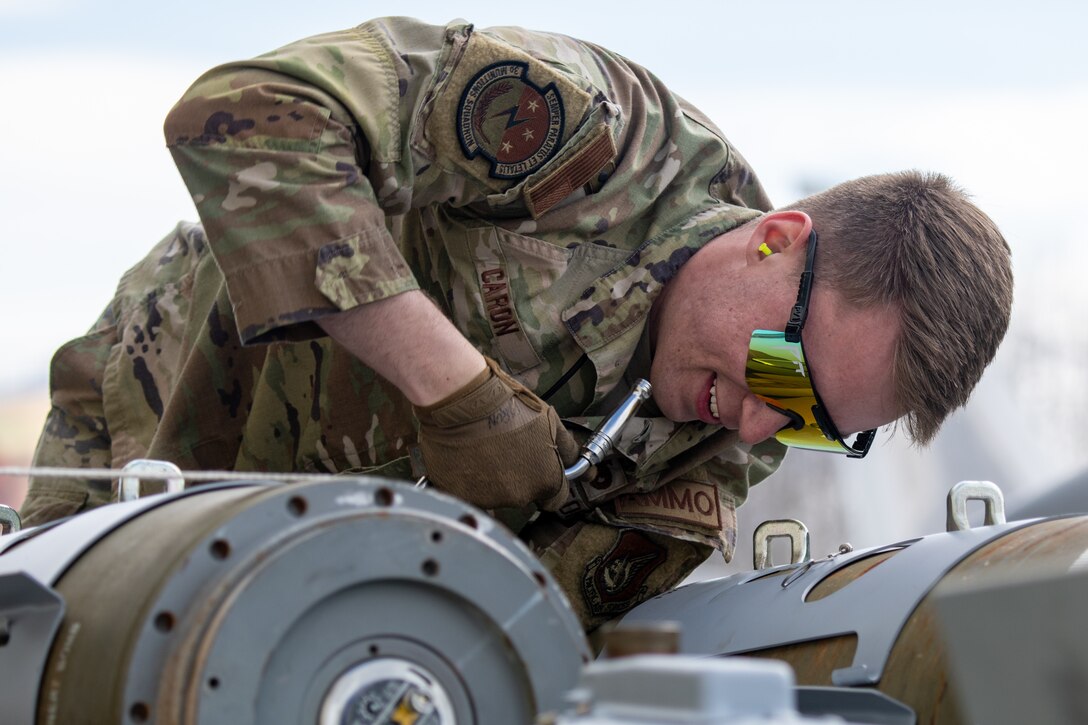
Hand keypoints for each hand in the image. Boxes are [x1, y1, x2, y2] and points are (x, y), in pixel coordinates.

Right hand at [414, 357, 579, 510]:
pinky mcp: (461, 495)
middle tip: (506, 450)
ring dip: (493, 480)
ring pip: (496, 496)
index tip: (537, 468)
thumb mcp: (550, 423)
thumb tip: (588, 472)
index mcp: (545, 481)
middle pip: (524, 497)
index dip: (548, 482)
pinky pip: (469, 494)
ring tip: (485, 449)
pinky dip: (470, 481)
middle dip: (518, 478)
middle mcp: (519, 496)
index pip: (555, 499)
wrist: (465, 399)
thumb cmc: (508, 405)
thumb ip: (569, 452)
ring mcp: (489, 498)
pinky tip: (468, 458)